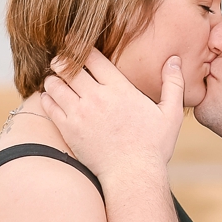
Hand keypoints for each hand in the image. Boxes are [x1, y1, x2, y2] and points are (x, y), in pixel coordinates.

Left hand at [41, 49, 185, 179]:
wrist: (132, 176)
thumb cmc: (153, 146)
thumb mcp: (170, 114)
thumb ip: (173, 84)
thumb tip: (175, 60)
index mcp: (120, 88)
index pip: (92, 57)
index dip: (81, 48)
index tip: (75, 45)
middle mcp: (97, 97)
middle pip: (69, 67)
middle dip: (62, 61)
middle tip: (58, 60)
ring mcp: (80, 113)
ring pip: (56, 85)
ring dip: (53, 79)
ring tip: (54, 79)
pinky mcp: (69, 130)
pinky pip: (50, 106)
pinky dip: (47, 98)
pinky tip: (49, 97)